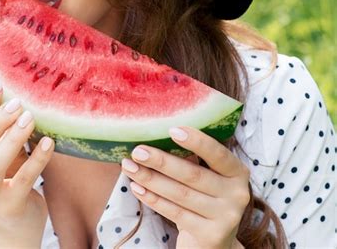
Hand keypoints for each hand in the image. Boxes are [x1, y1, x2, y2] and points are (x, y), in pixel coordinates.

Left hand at [121, 126, 249, 248]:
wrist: (214, 240)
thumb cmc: (203, 198)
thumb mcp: (206, 178)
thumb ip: (192, 160)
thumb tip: (155, 140)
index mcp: (237, 172)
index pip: (218, 154)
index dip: (197, 141)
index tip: (172, 130)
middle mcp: (237, 193)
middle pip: (193, 175)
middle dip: (161, 161)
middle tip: (137, 151)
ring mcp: (226, 216)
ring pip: (180, 194)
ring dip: (151, 179)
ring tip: (129, 168)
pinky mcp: (211, 235)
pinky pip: (175, 213)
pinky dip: (153, 199)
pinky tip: (137, 188)